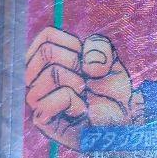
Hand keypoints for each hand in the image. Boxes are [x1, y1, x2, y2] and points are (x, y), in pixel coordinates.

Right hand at [25, 27, 142, 148]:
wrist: (122, 121)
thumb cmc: (111, 91)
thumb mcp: (111, 59)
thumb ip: (99, 46)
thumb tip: (86, 65)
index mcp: (45, 60)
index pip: (46, 36)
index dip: (73, 44)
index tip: (85, 61)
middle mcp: (34, 77)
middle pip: (46, 51)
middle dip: (76, 63)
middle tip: (85, 81)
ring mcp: (35, 98)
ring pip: (51, 73)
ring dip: (77, 84)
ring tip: (82, 96)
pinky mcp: (41, 119)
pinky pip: (57, 98)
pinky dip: (76, 103)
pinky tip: (80, 111)